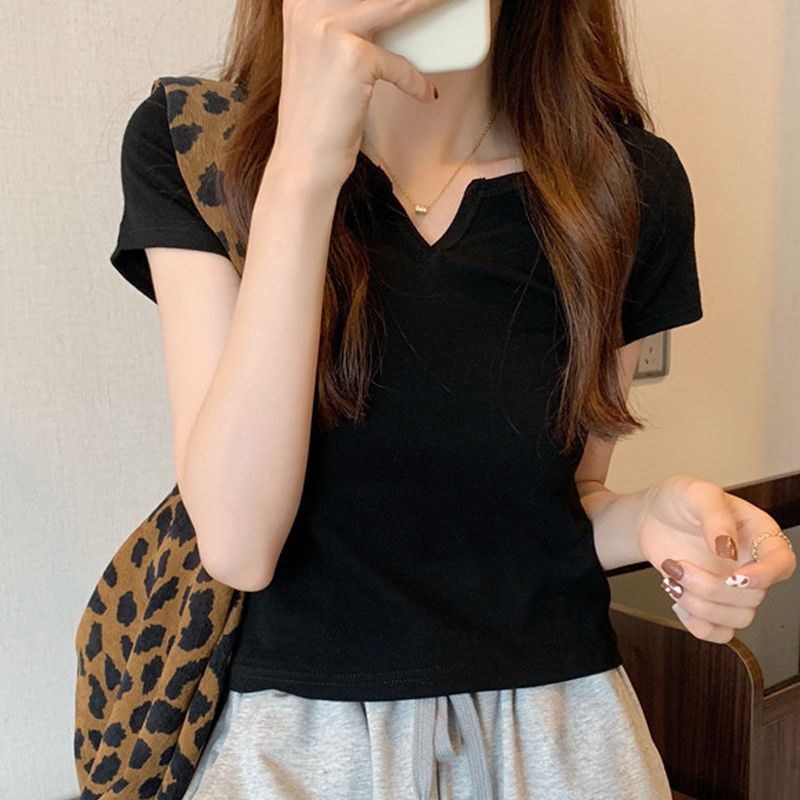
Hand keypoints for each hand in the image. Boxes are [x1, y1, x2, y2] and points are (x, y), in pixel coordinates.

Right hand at [273, 0, 445, 188]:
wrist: (303, 162)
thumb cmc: (317, 116)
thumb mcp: (322, 58)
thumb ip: (346, 27)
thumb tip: (393, 13)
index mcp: (299, 2)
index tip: (407, 4)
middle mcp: (308, 7)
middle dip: (413, 1)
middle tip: (436, 4)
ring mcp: (329, 28)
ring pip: (398, 5)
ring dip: (429, 5)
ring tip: (451, 6)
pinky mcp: (353, 57)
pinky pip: (400, 64)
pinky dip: (416, 82)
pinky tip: (426, 94)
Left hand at [636, 475, 795, 642]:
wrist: (654, 516)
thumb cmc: (680, 500)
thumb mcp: (696, 493)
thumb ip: (714, 515)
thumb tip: (726, 545)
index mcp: (758, 535)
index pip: (781, 564)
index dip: (764, 577)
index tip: (734, 577)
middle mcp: (750, 565)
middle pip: (752, 597)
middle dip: (709, 587)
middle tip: (677, 565)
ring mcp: (732, 588)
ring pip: (737, 619)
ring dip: (699, 605)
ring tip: (672, 578)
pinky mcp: (713, 603)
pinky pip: (720, 632)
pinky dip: (698, 625)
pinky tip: (678, 600)